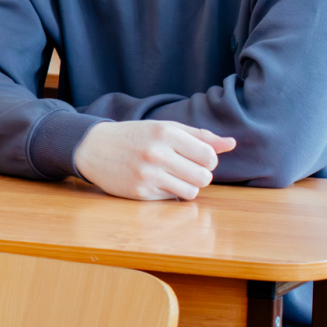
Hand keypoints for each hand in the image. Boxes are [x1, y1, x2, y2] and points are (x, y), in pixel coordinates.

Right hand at [72, 119, 236, 200]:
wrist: (94, 148)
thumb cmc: (135, 136)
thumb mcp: (165, 128)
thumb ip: (200, 136)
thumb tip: (232, 143)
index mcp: (165, 133)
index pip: (209, 156)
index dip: (208, 160)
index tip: (196, 157)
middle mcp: (156, 153)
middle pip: (204, 177)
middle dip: (200, 175)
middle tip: (185, 168)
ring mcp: (147, 175)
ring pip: (191, 191)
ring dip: (187, 186)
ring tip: (172, 176)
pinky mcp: (140, 193)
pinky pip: (172, 199)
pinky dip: (169, 192)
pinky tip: (155, 181)